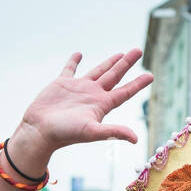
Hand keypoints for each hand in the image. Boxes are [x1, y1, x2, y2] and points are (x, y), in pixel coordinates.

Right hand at [15, 50, 153, 158]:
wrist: (39, 131)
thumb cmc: (64, 133)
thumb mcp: (91, 132)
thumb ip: (113, 132)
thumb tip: (135, 139)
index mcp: (101, 105)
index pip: (124, 92)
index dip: (138, 83)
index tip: (150, 75)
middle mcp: (92, 95)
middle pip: (115, 76)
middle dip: (127, 64)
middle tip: (139, 51)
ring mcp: (78, 88)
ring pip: (98, 71)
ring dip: (109, 62)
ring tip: (120, 54)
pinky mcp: (62, 84)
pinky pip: (70, 69)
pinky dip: (74, 61)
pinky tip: (79, 54)